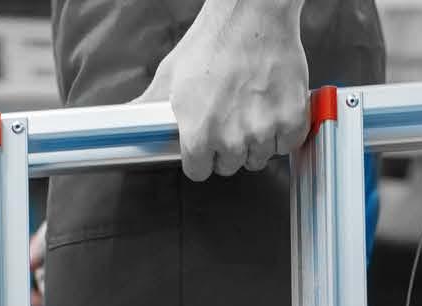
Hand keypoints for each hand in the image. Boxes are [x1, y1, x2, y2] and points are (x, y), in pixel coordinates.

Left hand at [134, 0, 311, 180]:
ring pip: (259, 157)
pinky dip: (282, 131)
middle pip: (230, 166)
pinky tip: (271, 109)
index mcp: (198, 134)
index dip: (201, 157)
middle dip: (228, 148)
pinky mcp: (292, 119)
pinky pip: (287, 144)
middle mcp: (232, 139)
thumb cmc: (212, 42)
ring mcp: (264, 131)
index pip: (199, 172)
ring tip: (251, 111)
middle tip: (230, 119)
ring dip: (256, 142)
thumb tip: (129, 122)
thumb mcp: (170, 76)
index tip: (206, 145)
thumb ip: (150, 106)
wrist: (251, 18)